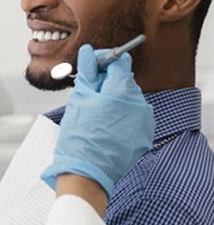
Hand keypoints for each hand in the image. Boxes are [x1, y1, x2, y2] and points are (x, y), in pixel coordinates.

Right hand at [41, 44, 154, 199]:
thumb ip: (88, 72)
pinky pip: (133, 117)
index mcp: (123, 91)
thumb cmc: (80, 135)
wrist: (87, 172)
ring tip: (94, 113)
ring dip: (113, 100)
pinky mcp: (144, 136)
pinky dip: (120, 116)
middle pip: (124, 81)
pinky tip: (104, 126)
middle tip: (88, 92)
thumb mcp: (80, 98)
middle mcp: (140, 104)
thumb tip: (89, 52)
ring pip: (128, 99)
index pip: (120, 61)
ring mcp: (144, 121)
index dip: (104, 61)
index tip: (92, 66)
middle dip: (107, 82)